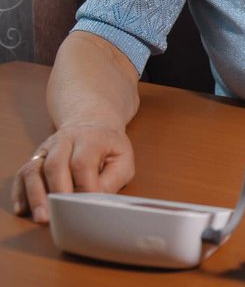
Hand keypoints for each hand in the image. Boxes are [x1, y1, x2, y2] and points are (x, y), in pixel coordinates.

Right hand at [11, 124, 134, 222]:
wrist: (92, 125)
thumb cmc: (110, 147)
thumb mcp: (123, 160)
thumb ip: (113, 179)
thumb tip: (96, 201)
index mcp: (90, 139)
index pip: (83, 163)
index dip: (85, 187)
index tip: (88, 207)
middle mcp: (65, 141)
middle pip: (55, 165)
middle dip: (58, 193)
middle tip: (62, 215)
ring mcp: (47, 149)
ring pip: (34, 170)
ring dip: (36, 195)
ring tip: (43, 218)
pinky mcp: (36, 158)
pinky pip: (23, 174)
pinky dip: (21, 192)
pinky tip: (23, 209)